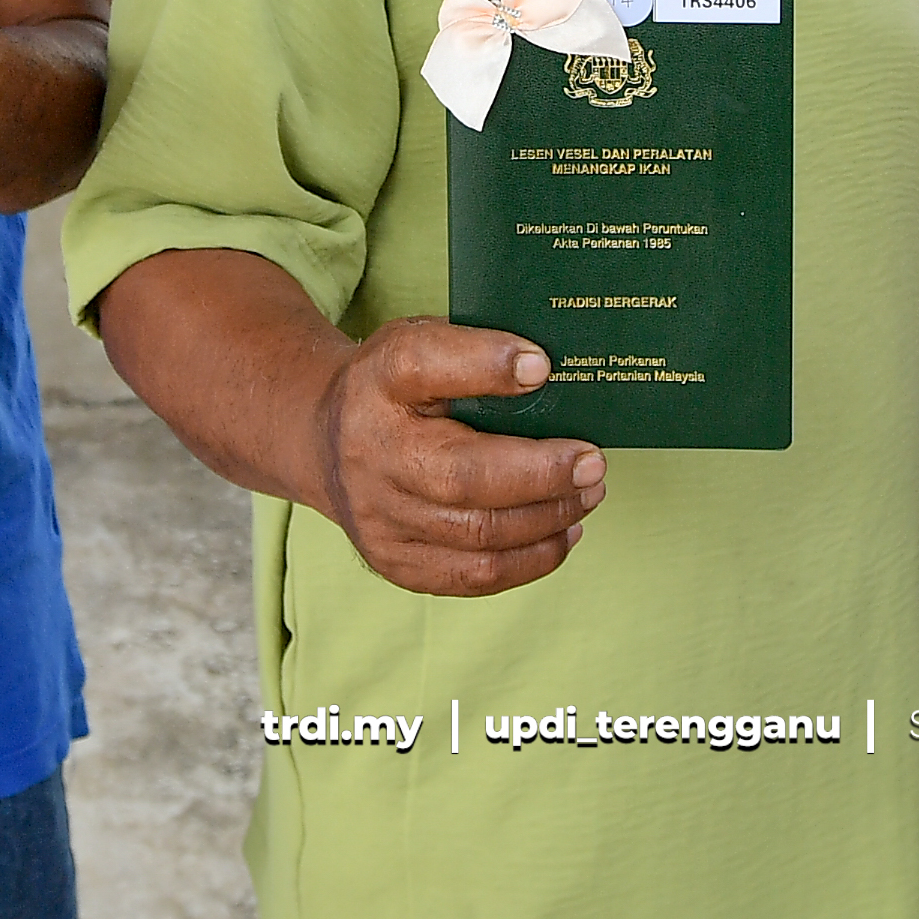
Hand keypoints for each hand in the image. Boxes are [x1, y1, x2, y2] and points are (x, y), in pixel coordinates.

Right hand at [309, 318, 603, 594]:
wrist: (325, 443)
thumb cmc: (394, 389)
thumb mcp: (422, 343)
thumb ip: (475, 350)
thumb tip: (549, 371)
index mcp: (379, 380)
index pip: (424, 365)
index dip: (486, 365)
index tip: (542, 366)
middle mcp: (371, 452)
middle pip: (462, 476)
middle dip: (541, 474)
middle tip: (593, 464)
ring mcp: (378, 517)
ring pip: (477, 535)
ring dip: (547, 519)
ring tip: (588, 496)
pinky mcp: (395, 562)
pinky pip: (474, 575)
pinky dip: (530, 558)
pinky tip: (560, 533)